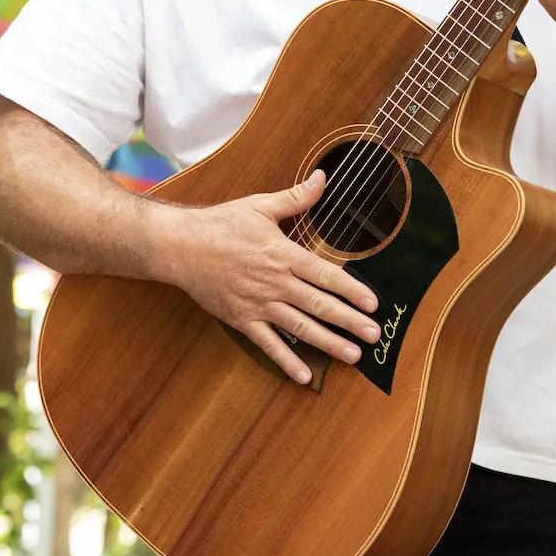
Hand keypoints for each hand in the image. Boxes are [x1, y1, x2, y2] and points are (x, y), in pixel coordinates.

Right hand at [159, 170, 377, 384]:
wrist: (181, 247)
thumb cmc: (221, 224)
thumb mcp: (260, 205)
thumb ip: (296, 198)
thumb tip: (322, 178)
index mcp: (284, 255)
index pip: (326, 275)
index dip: (352, 290)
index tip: (373, 303)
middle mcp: (276, 283)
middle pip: (319, 305)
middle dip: (349, 322)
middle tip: (373, 335)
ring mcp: (259, 304)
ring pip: (300, 328)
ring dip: (328, 343)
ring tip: (352, 356)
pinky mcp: (242, 320)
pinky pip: (268, 345)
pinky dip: (287, 361)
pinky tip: (305, 376)